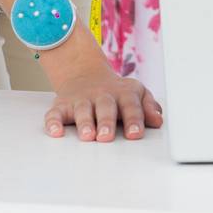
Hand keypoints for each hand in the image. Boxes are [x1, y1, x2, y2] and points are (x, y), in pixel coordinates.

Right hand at [42, 32, 162, 142]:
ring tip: (87, 136)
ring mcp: (81, 99)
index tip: (135, 134)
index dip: (134, 119)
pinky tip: (55, 132)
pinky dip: (53, 122)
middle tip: (106, 137)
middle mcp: (102, 95)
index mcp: (123, 93)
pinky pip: (55, 113)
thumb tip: (158, 120)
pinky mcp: (62, 105)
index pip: (131, 105)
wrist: (84, 74)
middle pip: (105, 107)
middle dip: (106, 122)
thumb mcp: (136, 94)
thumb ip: (148, 107)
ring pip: (82, 109)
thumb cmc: (115, 92)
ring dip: (84, 123)